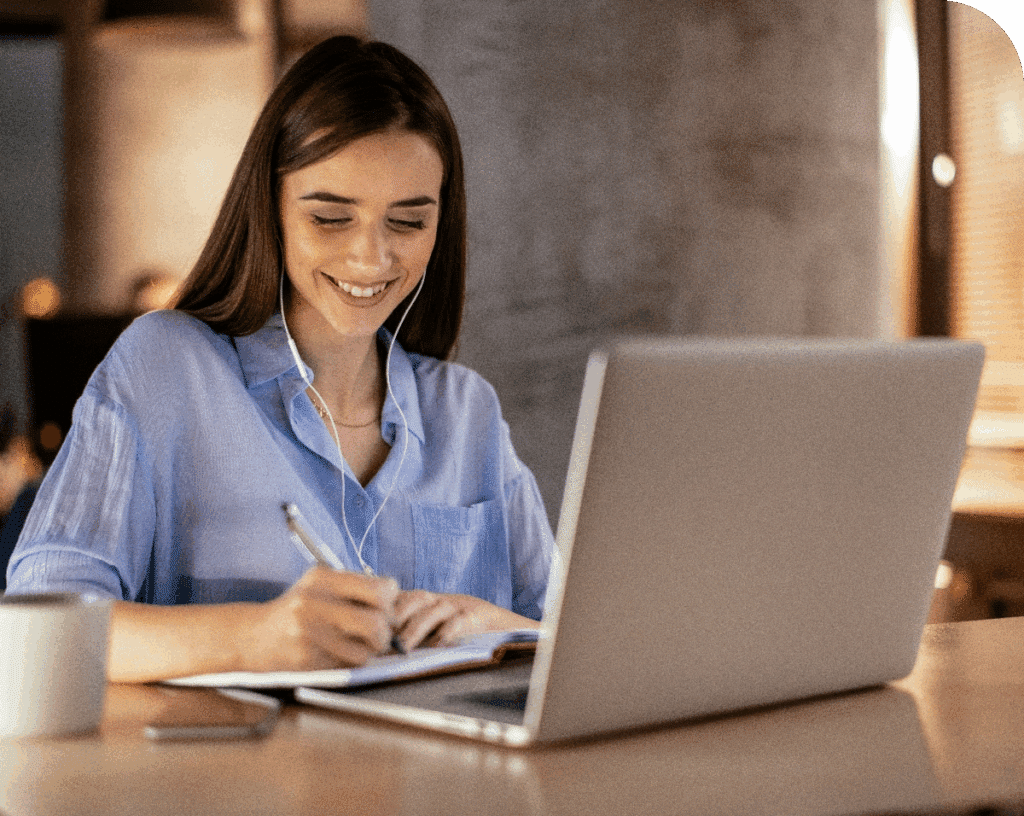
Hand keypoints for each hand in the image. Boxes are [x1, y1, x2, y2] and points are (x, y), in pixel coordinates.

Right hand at [244, 567, 398, 671]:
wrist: (252, 636)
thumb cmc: (297, 609)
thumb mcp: (320, 586)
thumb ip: (355, 588)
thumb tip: (397, 602)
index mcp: (323, 577)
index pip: (380, 589)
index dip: (390, 601)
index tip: (383, 607)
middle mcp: (315, 601)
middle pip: (377, 623)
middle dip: (384, 633)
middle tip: (378, 634)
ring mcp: (309, 632)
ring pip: (366, 650)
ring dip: (368, 652)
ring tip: (355, 644)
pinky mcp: (306, 658)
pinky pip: (347, 665)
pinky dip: (350, 661)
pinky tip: (337, 653)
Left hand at [392, 591, 538, 651]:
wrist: (506, 628)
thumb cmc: (464, 634)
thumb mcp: (435, 631)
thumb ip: (412, 635)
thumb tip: (379, 652)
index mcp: (428, 602)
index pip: (401, 597)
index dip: (385, 609)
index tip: (369, 627)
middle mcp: (442, 600)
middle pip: (415, 598)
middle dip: (396, 615)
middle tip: (381, 638)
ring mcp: (460, 605)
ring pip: (434, 608)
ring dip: (416, 627)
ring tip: (404, 647)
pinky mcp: (478, 614)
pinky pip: (461, 619)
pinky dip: (449, 631)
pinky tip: (439, 644)